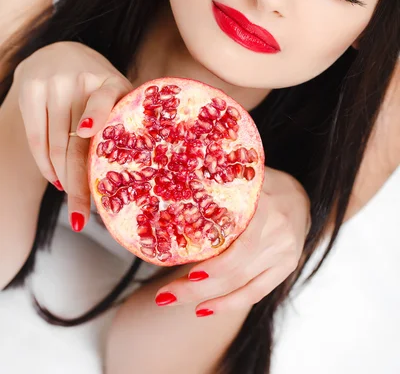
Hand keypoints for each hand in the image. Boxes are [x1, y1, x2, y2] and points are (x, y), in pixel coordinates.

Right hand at [13, 41, 132, 229]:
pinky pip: (36, 139)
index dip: (95, 115)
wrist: (60, 52)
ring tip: (72, 203)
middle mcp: (81, 79)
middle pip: (76, 142)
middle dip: (79, 183)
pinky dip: (45, 165)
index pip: (103, 99)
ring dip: (63, 179)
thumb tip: (137, 177)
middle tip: (81, 217)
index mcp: (111, 81)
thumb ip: (124, 121)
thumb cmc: (98, 85)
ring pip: (55, 145)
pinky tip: (55, 180)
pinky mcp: (31, 90)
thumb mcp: (117, 93)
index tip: (87, 132)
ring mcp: (53, 84)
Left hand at [154, 167, 310, 315]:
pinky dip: (229, 304)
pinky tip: (204, 308)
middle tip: (163, 295)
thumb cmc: (263, 184)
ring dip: (205, 297)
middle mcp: (278, 232)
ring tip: (172, 299)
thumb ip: (220, 183)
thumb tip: (176, 188)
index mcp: (266, 205)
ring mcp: (284, 254)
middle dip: (196, 287)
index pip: (241, 244)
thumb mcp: (245, 177)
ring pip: (241, 285)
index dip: (217, 264)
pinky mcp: (285, 269)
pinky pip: (255, 293)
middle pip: (235, 270)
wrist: (301, 197)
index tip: (188, 273)